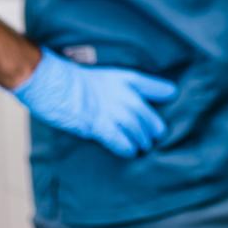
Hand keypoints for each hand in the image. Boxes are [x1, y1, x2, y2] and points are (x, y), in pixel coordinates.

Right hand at [11, 47, 176, 157]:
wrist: (54, 82)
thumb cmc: (74, 79)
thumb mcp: (104, 75)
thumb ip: (119, 88)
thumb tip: (128, 102)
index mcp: (127, 78)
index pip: (156, 87)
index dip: (164, 92)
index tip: (172, 96)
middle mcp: (125, 94)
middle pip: (149, 116)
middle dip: (154, 128)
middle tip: (156, 136)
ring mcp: (113, 110)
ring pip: (138, 131)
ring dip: (142, 141)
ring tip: (143, 146)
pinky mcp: (99, 125)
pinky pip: (120, 141)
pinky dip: (127, 148)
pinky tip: (130, 152)